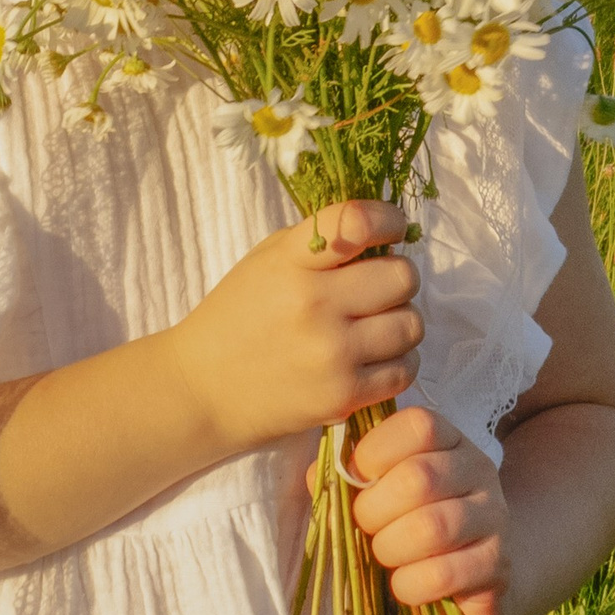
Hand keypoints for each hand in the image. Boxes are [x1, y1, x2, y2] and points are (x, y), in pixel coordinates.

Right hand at [167, 200, 420, 455]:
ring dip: (401, 322)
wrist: (203, 389)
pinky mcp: (342, 395)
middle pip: (402, 278)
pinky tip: (373, 358)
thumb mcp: (266, 260)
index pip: (357, 222)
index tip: (393, 228)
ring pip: (412, 325)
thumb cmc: (238, 316)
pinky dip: (397, 361)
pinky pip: (404, 369)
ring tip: (376, 327)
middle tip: (378, 290)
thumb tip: (384, 233)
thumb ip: (319, 243)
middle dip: (397, 279)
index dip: (389, 220)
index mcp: (290, 261)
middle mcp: (314, 303)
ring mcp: (331, 352)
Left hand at [348, 405, 510, 614]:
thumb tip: (317, 476)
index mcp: (449, 440)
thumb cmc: (410, 523)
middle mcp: (478, 470)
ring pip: (431, 528)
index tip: (356, 479)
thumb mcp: (380, 491)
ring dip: (390, 548)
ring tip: (384, 556)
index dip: (374, 452)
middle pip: (419, 478)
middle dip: (374, 510)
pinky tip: (403, 585)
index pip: (418, 425)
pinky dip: (410, 584)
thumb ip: (348, 478)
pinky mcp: (499, 565)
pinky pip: (444, 574)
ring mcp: (495, 516)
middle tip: (366, 527)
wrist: (470, 574)